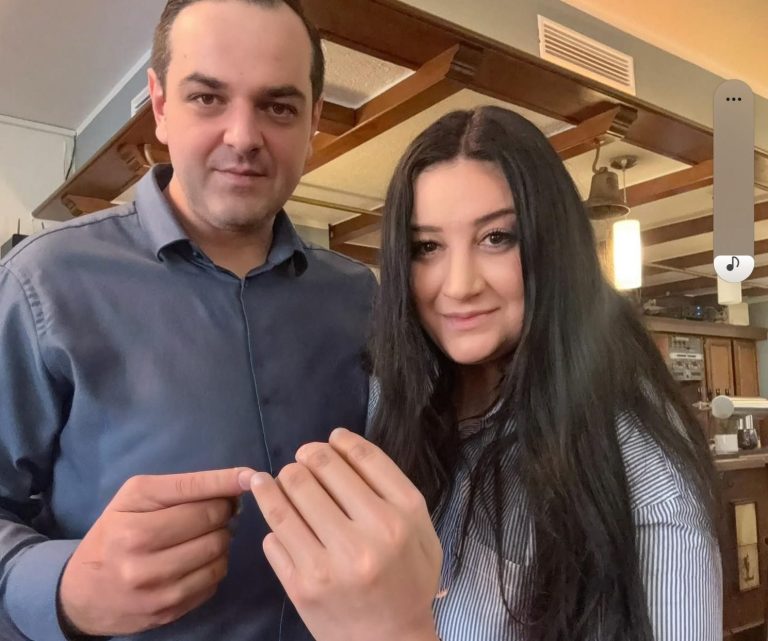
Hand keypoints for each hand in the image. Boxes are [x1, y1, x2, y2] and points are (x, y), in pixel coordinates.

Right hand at [58, 467, 252, 636]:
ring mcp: (156, 589)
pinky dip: (214, 565)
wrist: (83, 593)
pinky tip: (198, 559)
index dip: (228, 483)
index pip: (196, 496)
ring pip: (219, 553)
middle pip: (213, 523)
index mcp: (134, 523)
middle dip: (222, 512)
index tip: (248, 476)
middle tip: (215, 511)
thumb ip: (186, 487)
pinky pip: (214, 580)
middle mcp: (142, 557)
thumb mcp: (136, 498)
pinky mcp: (169, 611)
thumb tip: (240, 480)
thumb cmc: (115, 533)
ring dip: (221, 539)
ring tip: (205, 535)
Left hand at [246, 428, 441, 640]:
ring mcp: (332, 562)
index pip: (362, 457)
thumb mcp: (421, 530)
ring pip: (288, 495)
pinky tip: (276, 513)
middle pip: (319, 468)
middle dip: (305, 457)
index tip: (329, 441)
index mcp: (403, 515)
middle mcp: (370, 534)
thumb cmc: (408, 580)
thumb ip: (391, 488)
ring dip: (279, 480)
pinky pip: (273, 533)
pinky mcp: (302, 585)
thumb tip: (341, 445)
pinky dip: (272, 517)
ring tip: (277, 480)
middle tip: (302, 462)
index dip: (339, 441)